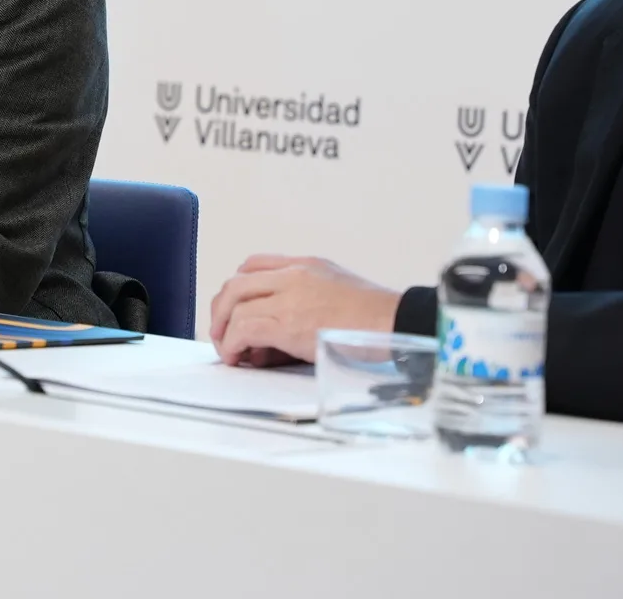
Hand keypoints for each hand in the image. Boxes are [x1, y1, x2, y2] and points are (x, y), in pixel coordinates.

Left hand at [208, 255, 402, 366]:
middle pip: (237, 283)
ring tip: (230, 351)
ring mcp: (290, 296)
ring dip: (224, 330)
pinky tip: (238, 357)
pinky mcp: (289, 322)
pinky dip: (233, 343)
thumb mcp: (341, 292)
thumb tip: (283, 331)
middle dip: (222, 310)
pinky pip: (244, 328)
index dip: (238, 288)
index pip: (255, 265)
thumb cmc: (380, 319)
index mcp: (307, 265)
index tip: (235, 308)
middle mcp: (294, 274)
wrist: (400, 324)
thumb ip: (310, 299)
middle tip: (222, 333)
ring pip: (235, 303)